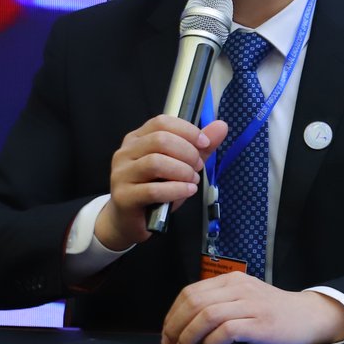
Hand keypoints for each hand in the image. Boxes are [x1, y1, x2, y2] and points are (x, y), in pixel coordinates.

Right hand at [94, 115, 228, 250]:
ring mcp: (122, 174)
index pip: (162, 122)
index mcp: (138, 139)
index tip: (204, 144)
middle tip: (197, 167)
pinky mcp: (124, 196)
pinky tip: (187, 191)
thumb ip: (199, 147)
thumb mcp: (181, 165)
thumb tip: (221, 126)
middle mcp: (126, 153)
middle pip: (160, 140)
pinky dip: (176, 189)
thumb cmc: (156, 190)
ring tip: (192, 180)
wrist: (131, 221)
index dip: (187, 131)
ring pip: (155, 162)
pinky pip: (153, 190)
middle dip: (187, 152)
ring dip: (182, 171)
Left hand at [160, 274, 343, 343]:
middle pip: (194, 302)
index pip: (190, 292)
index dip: (173, 314)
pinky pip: (226, 330)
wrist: (309, 317)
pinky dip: (210, 343)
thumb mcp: (244, 300)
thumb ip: (219, 306)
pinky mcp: (260, 323)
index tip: (168, 333)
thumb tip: (184, 327)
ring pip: (206, 315)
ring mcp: (251, 304)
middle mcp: (240, 288)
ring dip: (188, 336)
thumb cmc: (274, 314)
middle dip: (175, 327)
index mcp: (232, 281)